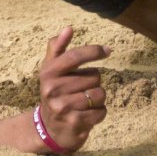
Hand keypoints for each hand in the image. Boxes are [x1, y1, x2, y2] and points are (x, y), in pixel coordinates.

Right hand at [36, 27, 109, 152]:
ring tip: (85, 101)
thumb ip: (57, 47)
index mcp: (48, 73)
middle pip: (93, 76)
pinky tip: (87, 114)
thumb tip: (68, 28)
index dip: (94, 51)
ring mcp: (63, 107)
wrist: (49, 128)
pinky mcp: (75, 122)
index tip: (108, 50)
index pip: (75, 56)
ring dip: (98, 97)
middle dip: (93, 81)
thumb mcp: (51, 70)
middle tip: (81, 88)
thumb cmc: (55, 92)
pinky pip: (101, 111)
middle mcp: (53, 90)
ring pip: (100, 93)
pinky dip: (99, 112)